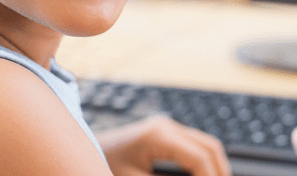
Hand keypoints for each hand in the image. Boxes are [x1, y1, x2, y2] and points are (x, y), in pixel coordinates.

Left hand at [96, 116, 231, 175]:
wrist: (76, 148)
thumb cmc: (101, 164)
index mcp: (159, 135)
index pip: (200, 157)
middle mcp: (166, 126)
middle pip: (211, 147)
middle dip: (220, 171)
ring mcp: (166, 127)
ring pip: (206, 145)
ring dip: (214, 167)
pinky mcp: (164, 134)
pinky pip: (194, 146)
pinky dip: (203, 163)